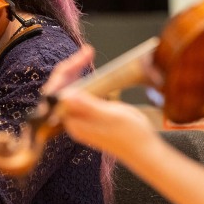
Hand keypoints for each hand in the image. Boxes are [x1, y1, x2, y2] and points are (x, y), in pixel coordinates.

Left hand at [45, 45, 157, 161]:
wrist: (146, 151)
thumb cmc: (132, 136)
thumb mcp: (112, 117)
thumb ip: (89, 106)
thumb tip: (67, 95)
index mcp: (75, 122)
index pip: (58, 93)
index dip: (66, 71)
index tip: (82, 57)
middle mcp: (75, 121)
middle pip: (63, 89)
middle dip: (71, 68)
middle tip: (87, 52)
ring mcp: (82, 119)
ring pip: (72, 90)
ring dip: (77, 72)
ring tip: (87, 55)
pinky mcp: (91, 117)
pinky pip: (82, 95)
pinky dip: (86, 80)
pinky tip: (95, 73)